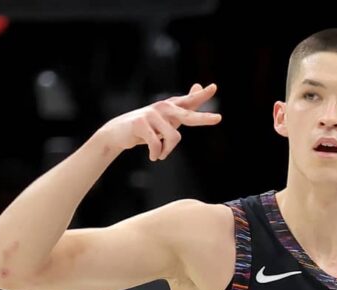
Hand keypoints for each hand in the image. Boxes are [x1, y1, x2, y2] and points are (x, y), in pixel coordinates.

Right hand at [98, 83, 221, 161]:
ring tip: (160, 154)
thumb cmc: (147, 126)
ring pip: (173, 138)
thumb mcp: (167, 117)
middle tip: (218, 119)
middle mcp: (163, 107)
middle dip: (203, 118)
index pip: (189, 101)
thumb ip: (184, 106)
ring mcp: (152, 114)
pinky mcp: (141, 123)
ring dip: (167, 151)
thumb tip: (198, 86)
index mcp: (171, 107)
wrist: (118, 132)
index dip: (202, 96)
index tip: (213, 87)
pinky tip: (153, 156)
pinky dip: (156, 154)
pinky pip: (157, 144)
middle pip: (187, 115)